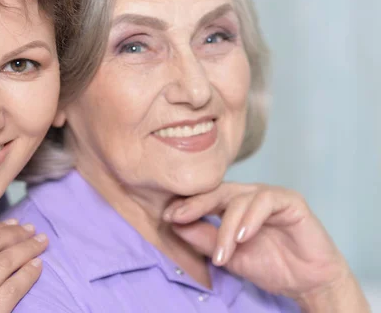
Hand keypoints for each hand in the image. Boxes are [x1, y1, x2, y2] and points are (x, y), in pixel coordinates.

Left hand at [163, 183, 368, 310]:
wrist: (308, 282)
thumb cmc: (270, 266)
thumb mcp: (228, 256)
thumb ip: (203, 239)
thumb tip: (174, 224)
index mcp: (233, 204)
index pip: (204, 197)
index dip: (186, 205)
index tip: (166, 217)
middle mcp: (249, 196)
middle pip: (217, 191)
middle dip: (195, 205)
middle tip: (177, 218)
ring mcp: (269, 196)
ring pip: (238, 199)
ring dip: (226, 227)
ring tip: (222, 253)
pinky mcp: (290, 201)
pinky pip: (265, 202)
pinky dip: (250, 219)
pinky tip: (242, 237)